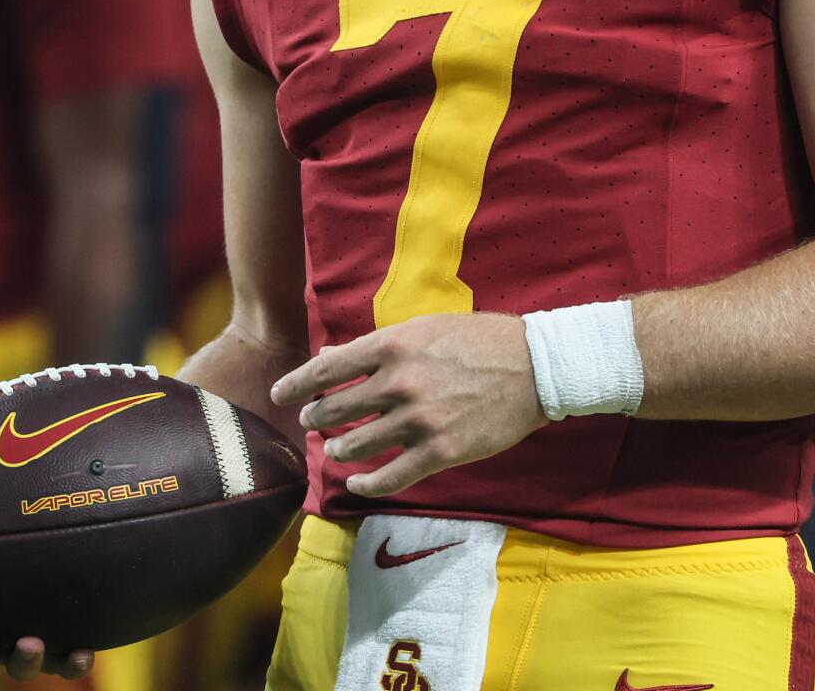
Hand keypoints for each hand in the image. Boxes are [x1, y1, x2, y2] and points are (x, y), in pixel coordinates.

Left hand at [272, 312, 546, 497]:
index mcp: (392, 346)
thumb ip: (376, 346)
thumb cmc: (479, 340)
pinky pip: (391, 477)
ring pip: (358, 445)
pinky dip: (368, 485)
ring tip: (336, 450)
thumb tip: (331, 356)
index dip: (297, 384)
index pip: (327, 368)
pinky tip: (359, 485)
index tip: (280, 396)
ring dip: (340, 450)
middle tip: (312, 424)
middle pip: (336, 409)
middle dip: (317, 419)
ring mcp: (418, 420)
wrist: (534, 367)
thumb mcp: (424, 329)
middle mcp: (398, 383)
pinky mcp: (440, 452)